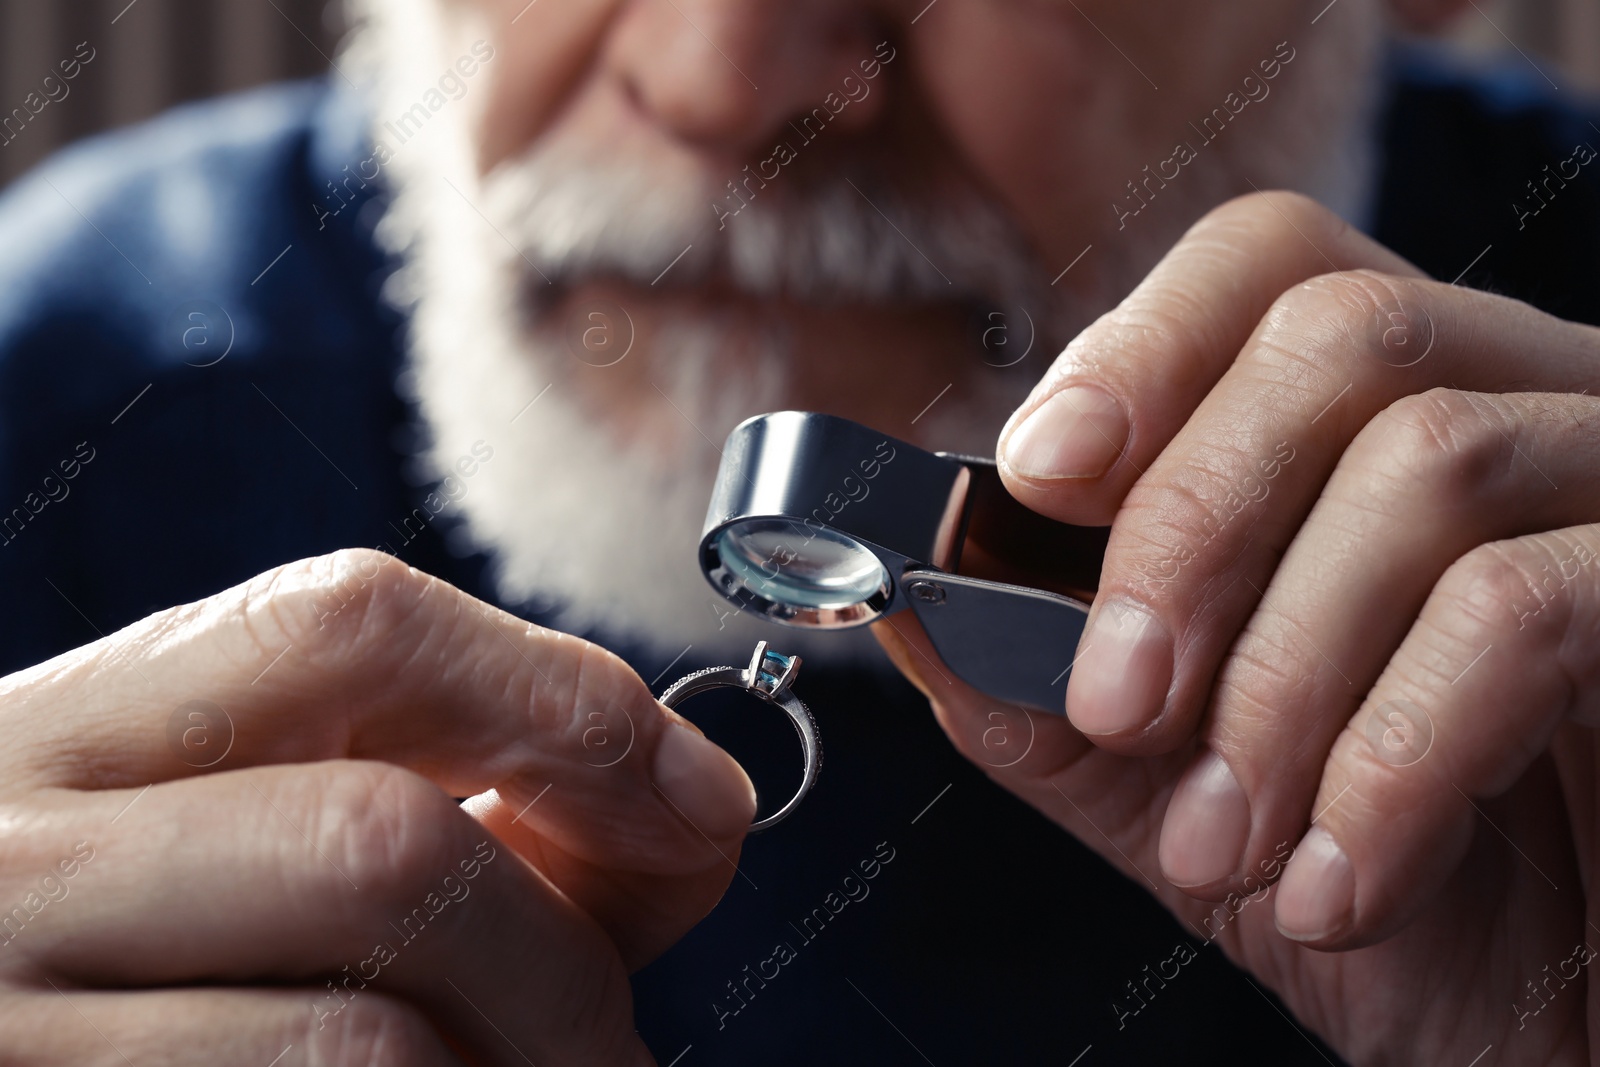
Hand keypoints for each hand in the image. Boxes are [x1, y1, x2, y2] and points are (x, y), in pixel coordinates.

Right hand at [0, 549, 754, 1064]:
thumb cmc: (120, 925)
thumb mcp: (234, 809)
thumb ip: (455, 787)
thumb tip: (693, 812)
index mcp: (83, 726)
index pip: (352, 630)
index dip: (564, 701)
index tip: (697, 797)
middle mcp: (22, 862)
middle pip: (382, 845)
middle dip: (561, 947)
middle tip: (615, 1028)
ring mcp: (13, 1027)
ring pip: (365, 1038)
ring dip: (517, 1063)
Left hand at [878, 192, 1599, 1063]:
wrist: (1546, 1030)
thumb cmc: (1361, 873)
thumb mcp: (1165, 780)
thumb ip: (1039, 687)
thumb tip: (907, 602)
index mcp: (1388, 410)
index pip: (1272, 263)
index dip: (1143, 346)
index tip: (1040, 477)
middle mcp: (1525, 403)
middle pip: (1340, 337)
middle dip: (1188, 528)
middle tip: (1119, 706)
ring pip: (1430, 463)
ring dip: (1280, 680)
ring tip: (1223, 850)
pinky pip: (1527, 610)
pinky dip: (1392, 761)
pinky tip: (1334, 887)